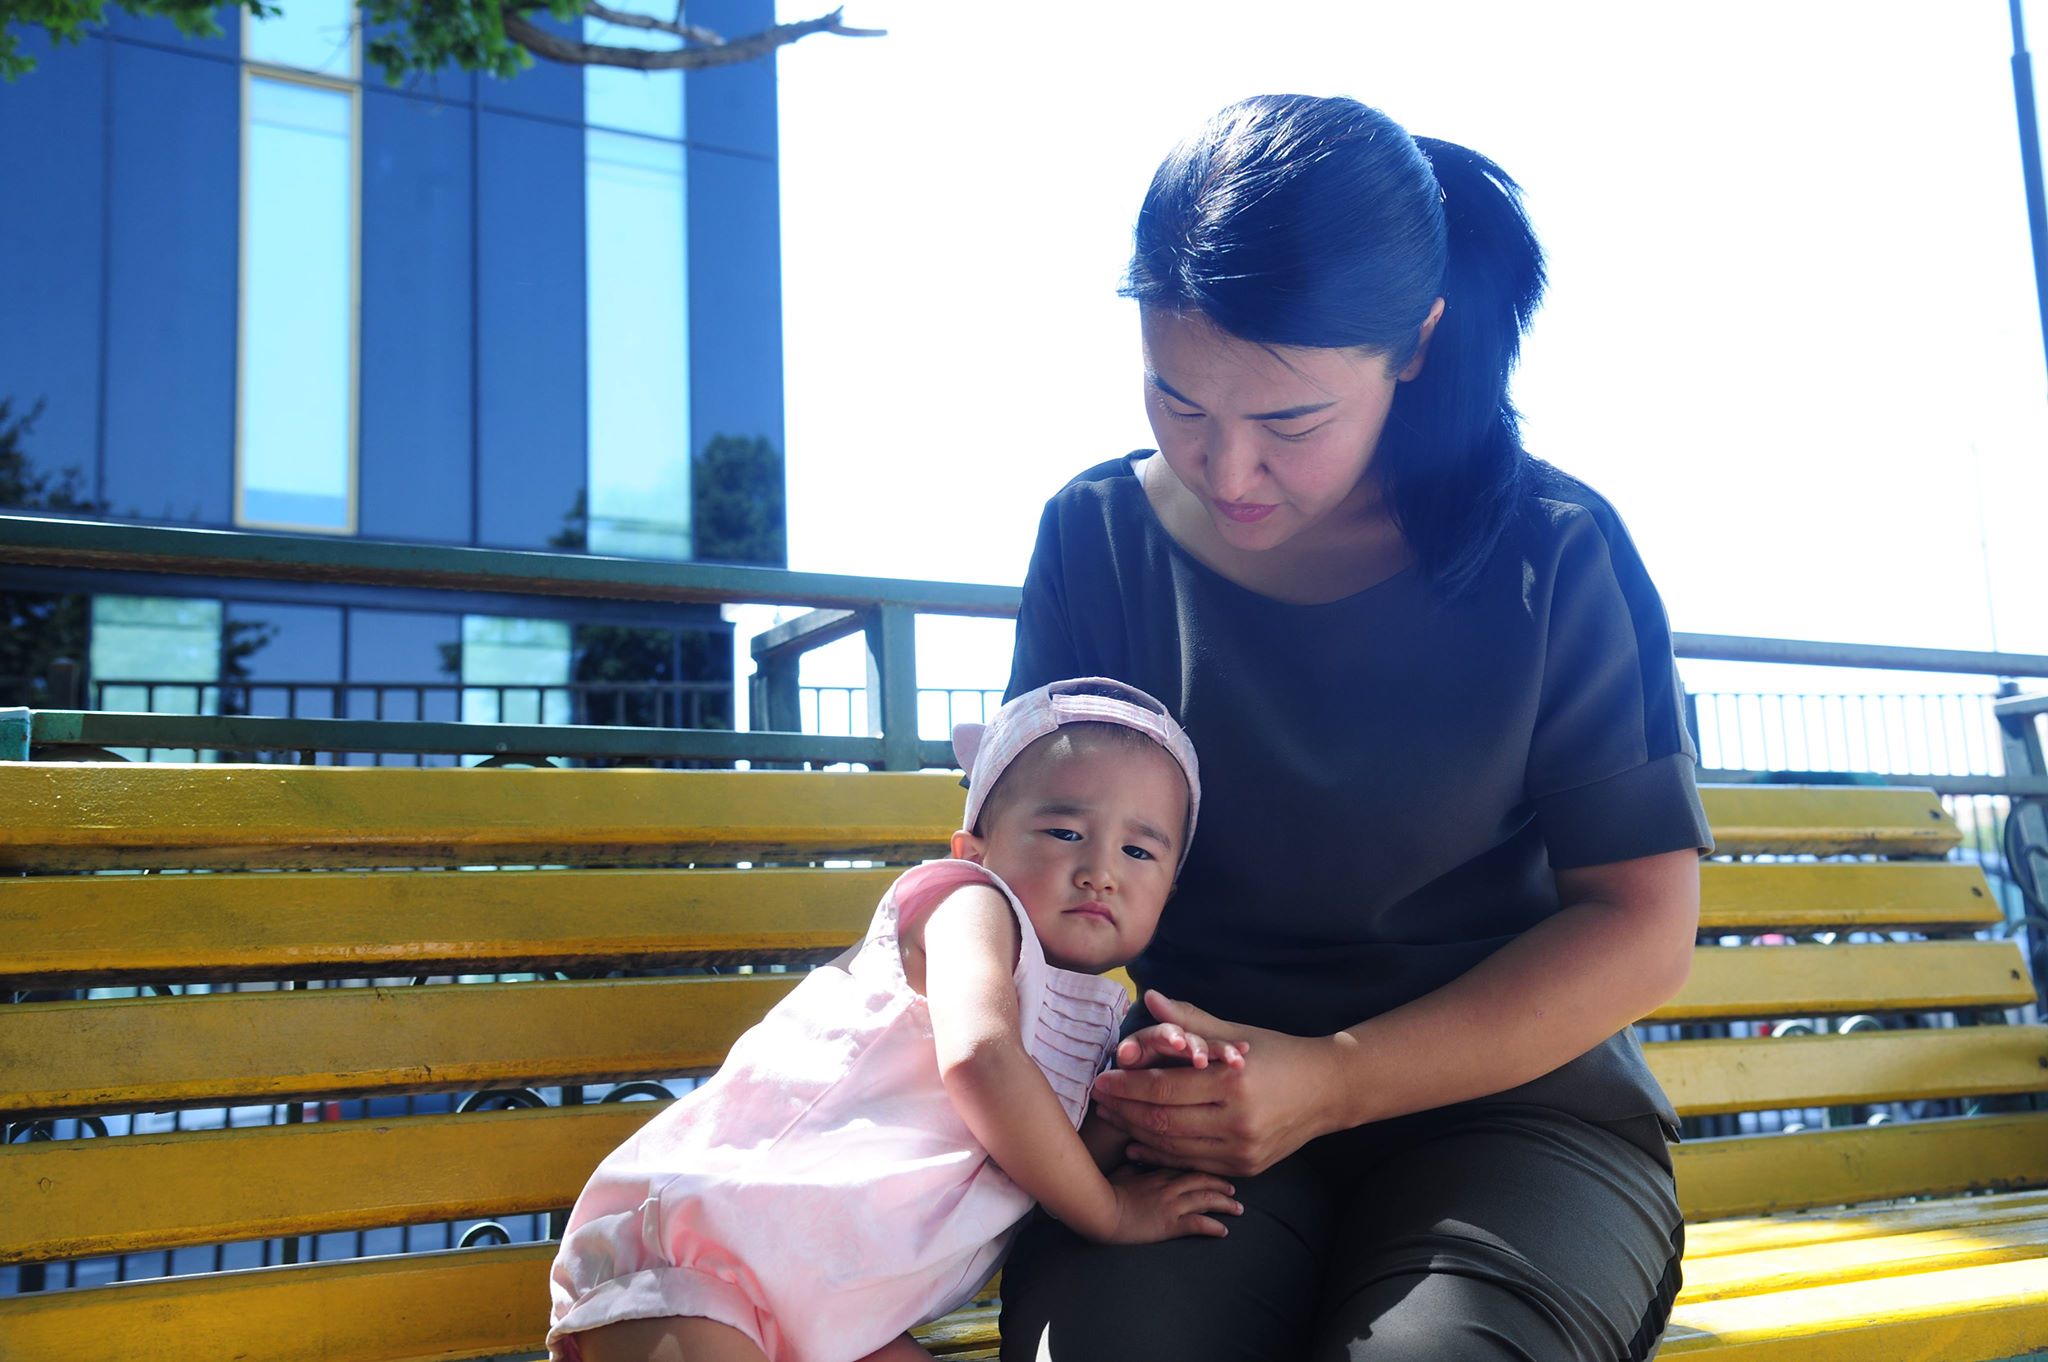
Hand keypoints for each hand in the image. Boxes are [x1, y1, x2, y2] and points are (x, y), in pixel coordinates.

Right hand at [1090, 1163, 1241, 1244]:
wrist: (1100, 1209)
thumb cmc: (1105, 1191)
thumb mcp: (1120, 1173)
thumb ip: (1133, 1167)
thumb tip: (1137, 1161)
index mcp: (1157, 1173)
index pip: (1188, 1168)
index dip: (1204, 1170)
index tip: (1215, 1173)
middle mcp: (1169, 1186)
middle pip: (1202, 1180)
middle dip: (1221, 1184)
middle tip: (1234, 1190)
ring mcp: (1171, 1204)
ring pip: (1206, 1199)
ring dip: (1225, 1204)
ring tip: (1238, 1209)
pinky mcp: (1170, 1224)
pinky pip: (1198, 1224)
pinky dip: (1214, 1227)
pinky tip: (1224, 1231)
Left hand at [1092, 990, 1341, 1177]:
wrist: (1328, 1090)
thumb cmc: (1278, 1053)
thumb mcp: (1235, 1034)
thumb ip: (1190, 1020)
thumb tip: (1151, 998)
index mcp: (1233, 1083)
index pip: (1164, 1088)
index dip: (1127, 1086)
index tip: (1102, 1079)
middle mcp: (1238, 1122)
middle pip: (1162, 1122)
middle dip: (1124, 1111)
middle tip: (1098, 1100)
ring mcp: (1242, 1150)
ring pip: (1173, 1148)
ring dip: (1137, 1134)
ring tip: (1113, 1118)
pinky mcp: (1246, 1169)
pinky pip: (1192, 1164)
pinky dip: (1161, 1155)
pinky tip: (1139, 1143)